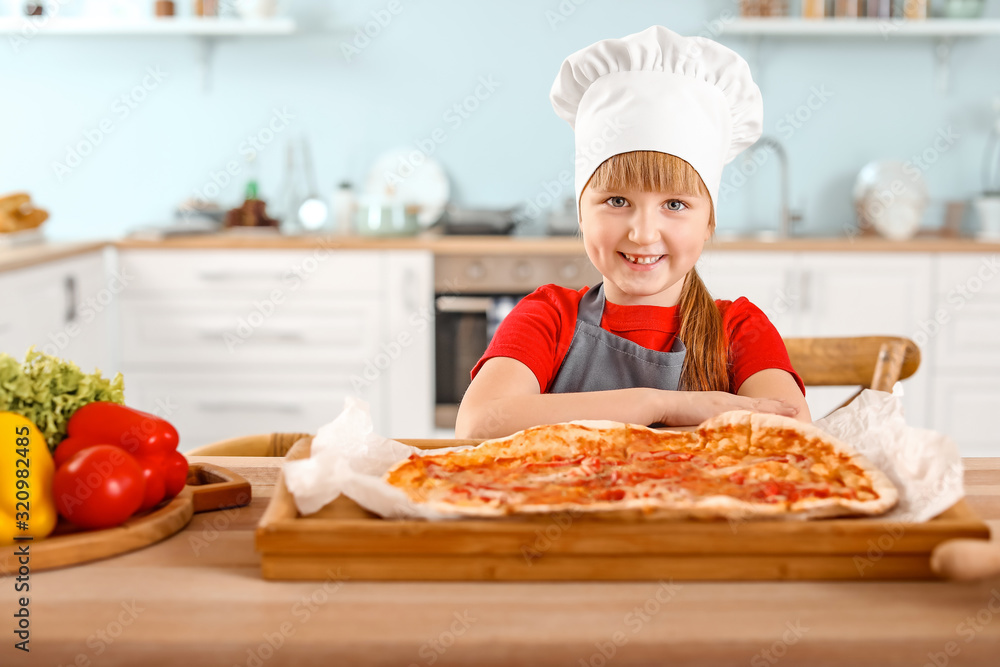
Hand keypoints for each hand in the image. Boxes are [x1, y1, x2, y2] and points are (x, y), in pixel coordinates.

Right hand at [657, 391, 797, 426]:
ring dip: (775, 408)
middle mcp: (725, 401)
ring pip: (756, 406)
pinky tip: (776, 417)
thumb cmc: (672, 416)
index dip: (765, 407)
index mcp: (719, 404)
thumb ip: (705, 429)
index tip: (782, 409)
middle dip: (777, 406)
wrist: (661, 404)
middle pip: (756, 403)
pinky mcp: (720, 408)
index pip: (748, 405)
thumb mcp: (693, 423)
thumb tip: (711, 442)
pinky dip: (763, 413)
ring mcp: (723, 403)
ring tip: (795, 410)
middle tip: (797, 408)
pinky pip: (747, 411)